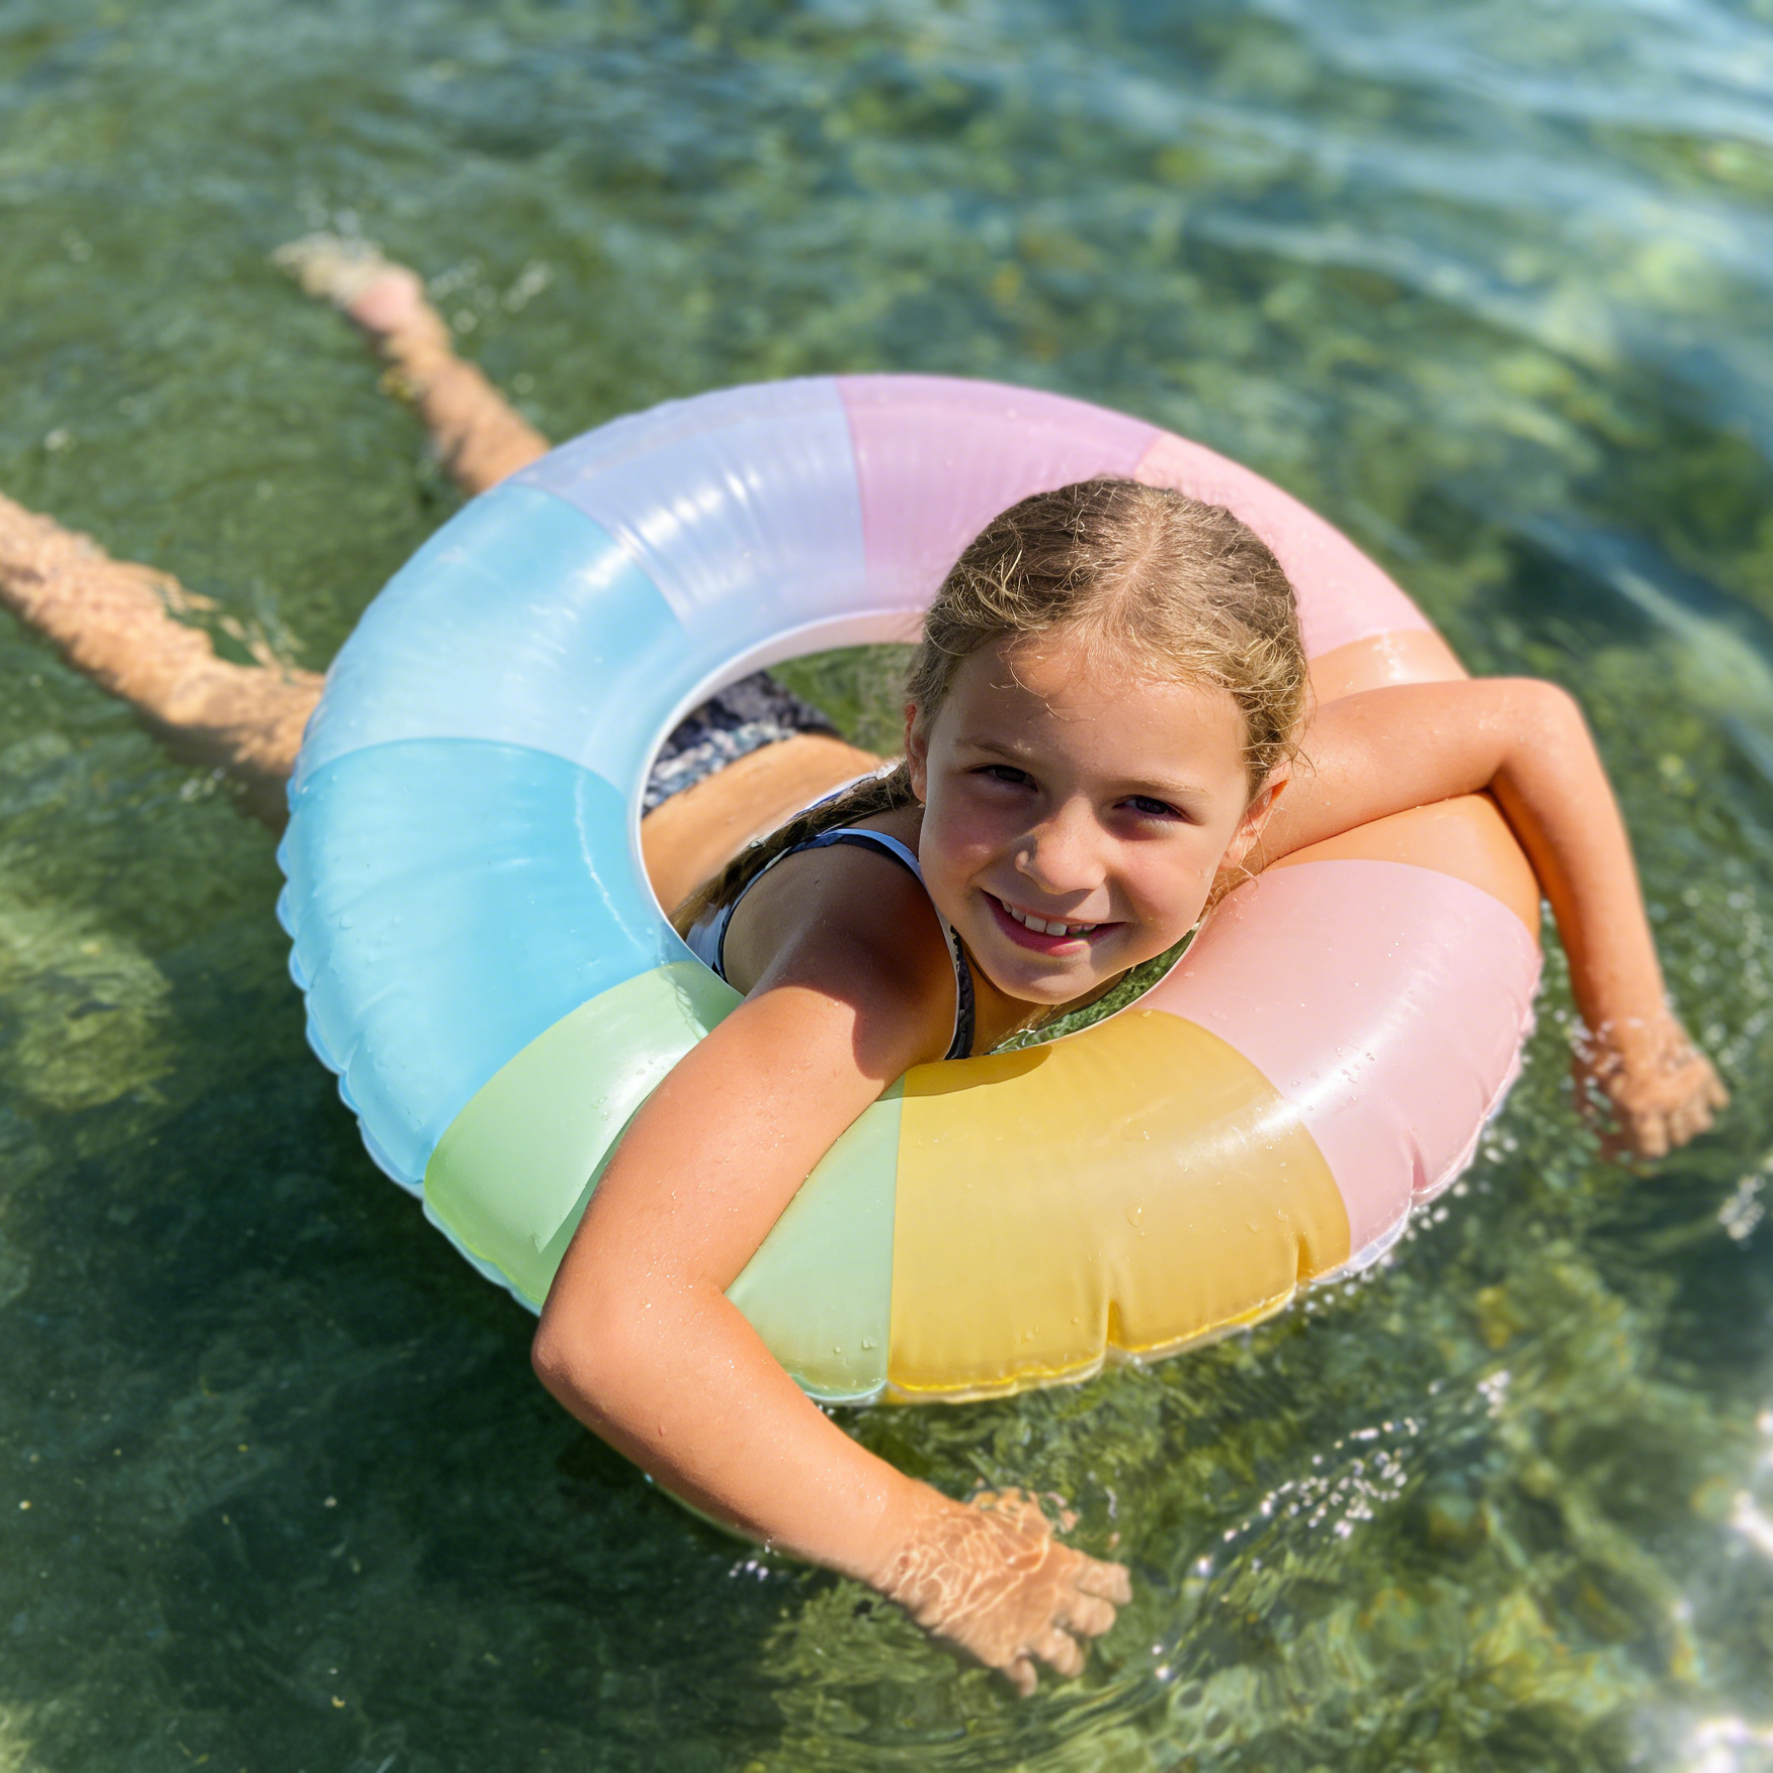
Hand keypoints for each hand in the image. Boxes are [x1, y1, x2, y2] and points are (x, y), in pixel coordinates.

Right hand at [872, 1487, 1130, 1695]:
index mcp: (1063, 1564)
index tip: (1124, 1590)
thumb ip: (1039, 1533)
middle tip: (1100, 1622)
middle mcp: (1055, 1603)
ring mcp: (1031, 1634)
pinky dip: (1026, 1682)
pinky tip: (1024, 1683)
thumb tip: (1049, 1530)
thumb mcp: (1016, 1517)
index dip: (1118, 1587)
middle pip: (1097, 1622)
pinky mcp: (1002, 1657)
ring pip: (1069, 1660)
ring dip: (1071, 1660)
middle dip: (1101, 1622)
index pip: (1107, 1581)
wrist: (933, 1554)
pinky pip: (1024, 1680)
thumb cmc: (972, 1525)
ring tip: (1071, 1661)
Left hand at [1572, 1009, 1728, 1158]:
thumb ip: (1586, 1108)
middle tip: (1642, 1123)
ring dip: (1683, 1122)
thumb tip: (1593, 1131)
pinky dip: (1704, 1101)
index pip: (1650, 1149)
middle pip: (1676, 1139)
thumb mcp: (1581, 1076)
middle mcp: (1668, 1101)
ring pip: (1698, 1124)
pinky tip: (1686, 1094)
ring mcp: (1690, 1085)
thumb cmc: (1597, 1041)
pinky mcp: (1704, 1068)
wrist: (1623, 1005)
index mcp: (1637, 1108)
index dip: (1636, 1149)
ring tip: (1665, 1110)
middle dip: (1658, 1135)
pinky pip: (1715, 1100)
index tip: (1625, 1141)